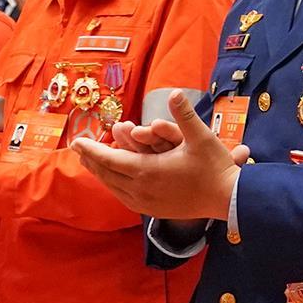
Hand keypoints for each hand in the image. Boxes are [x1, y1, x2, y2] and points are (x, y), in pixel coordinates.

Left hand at [70, 96, 238, 219]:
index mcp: (148, 171)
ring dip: (101, 173)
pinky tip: (114, 181)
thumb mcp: (201, 137)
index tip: (76, 141)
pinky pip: (124, 197)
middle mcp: (141, 189)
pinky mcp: (153, 211)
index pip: (110, 159)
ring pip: (114, 187)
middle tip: (78, 149)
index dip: (91, 150)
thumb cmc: (215, 167)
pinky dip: (114, 185)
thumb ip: (184, 115)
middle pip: (107, 174)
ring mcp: (146, 203)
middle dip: (91, 160)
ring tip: (91, 163)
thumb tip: (175, 92)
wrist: (227, 200)